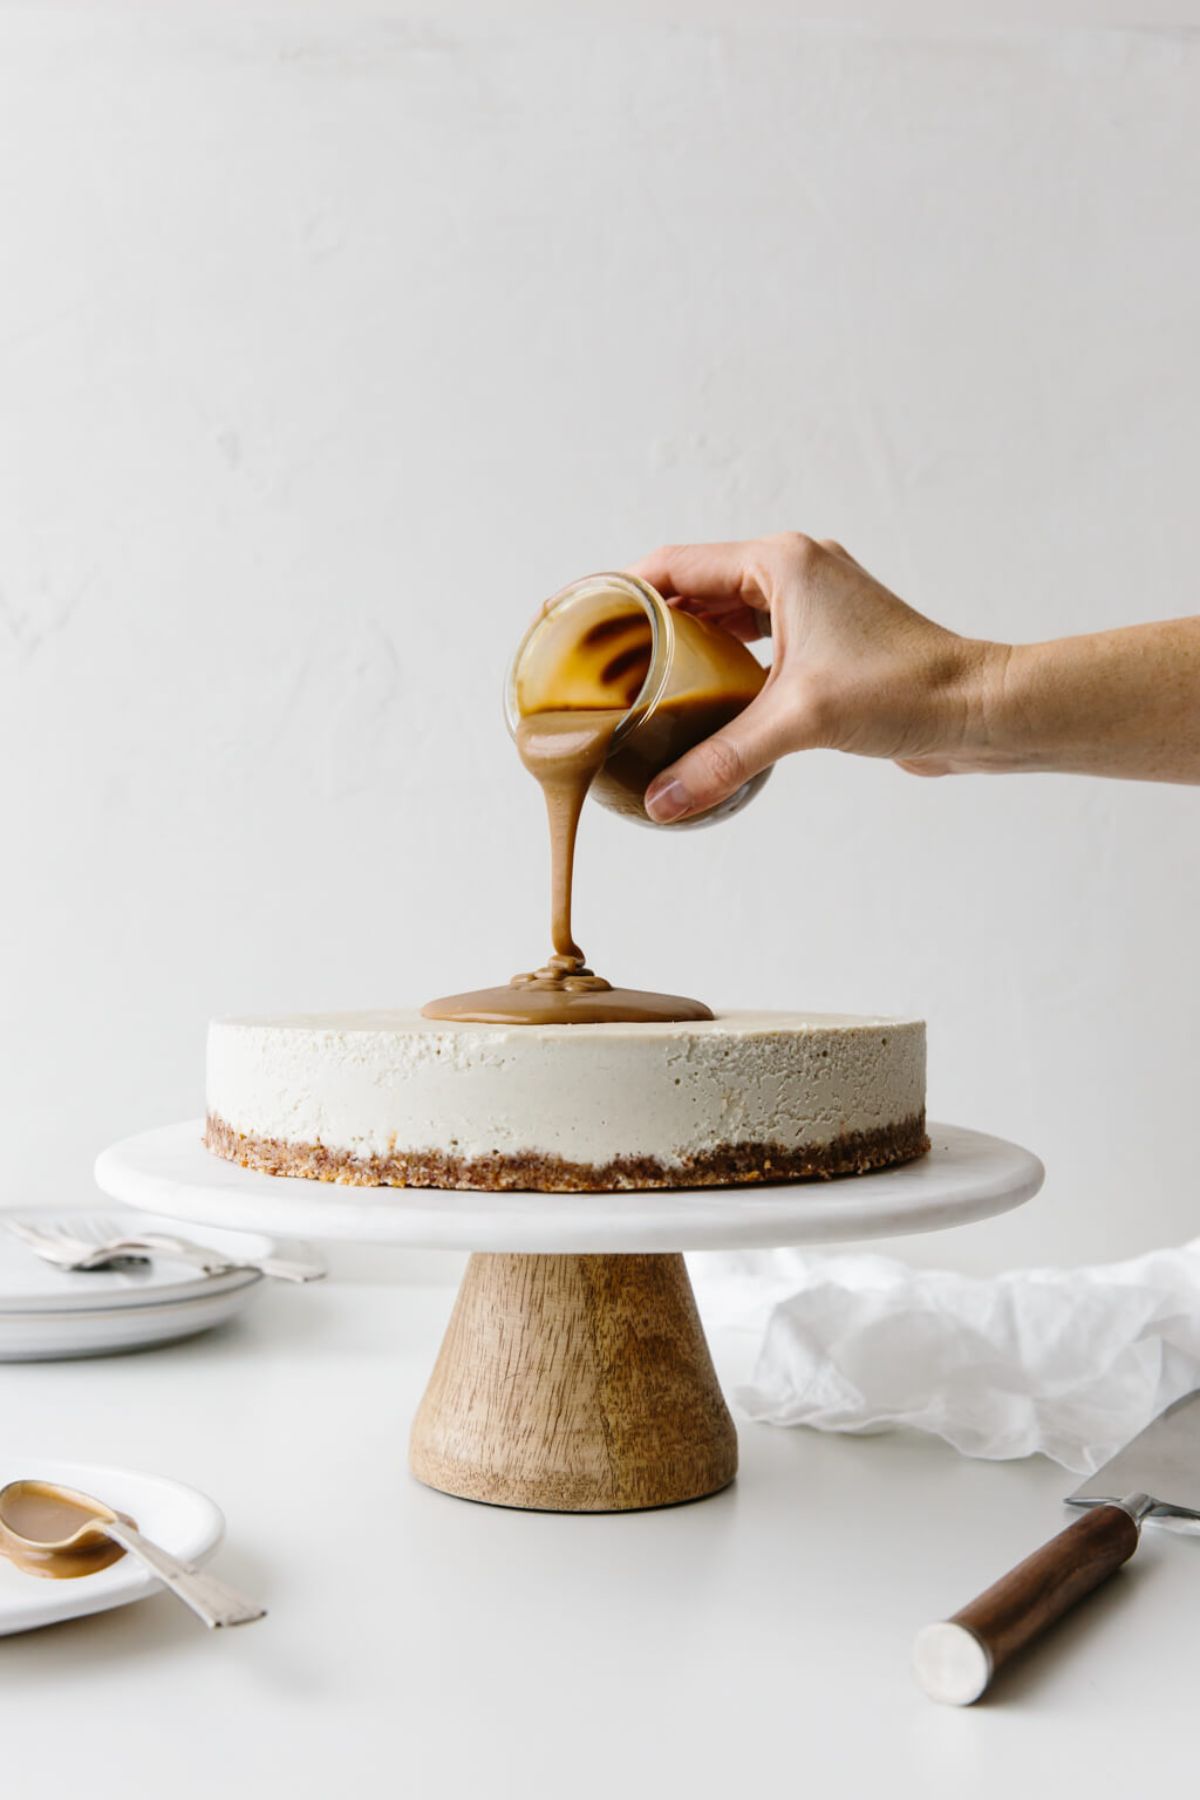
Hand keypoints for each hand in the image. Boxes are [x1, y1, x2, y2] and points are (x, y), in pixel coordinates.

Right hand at [627, 534, 998, 821]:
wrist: (979, 709)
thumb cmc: (907, 690)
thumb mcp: (800, 721)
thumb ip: (723, 757)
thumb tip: (664, 800)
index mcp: (781, 564)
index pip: (675, 565)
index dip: (623, 592)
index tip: (583, 624)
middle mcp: (794, 572)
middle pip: (696, 588)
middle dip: (650, 623)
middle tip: (603, 664)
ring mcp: (813, 604)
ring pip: (726, 616)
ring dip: (687, 644)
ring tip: (640, 683)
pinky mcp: (827, 640)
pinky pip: (756, 641)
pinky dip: (724, 663)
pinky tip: (701, 700)